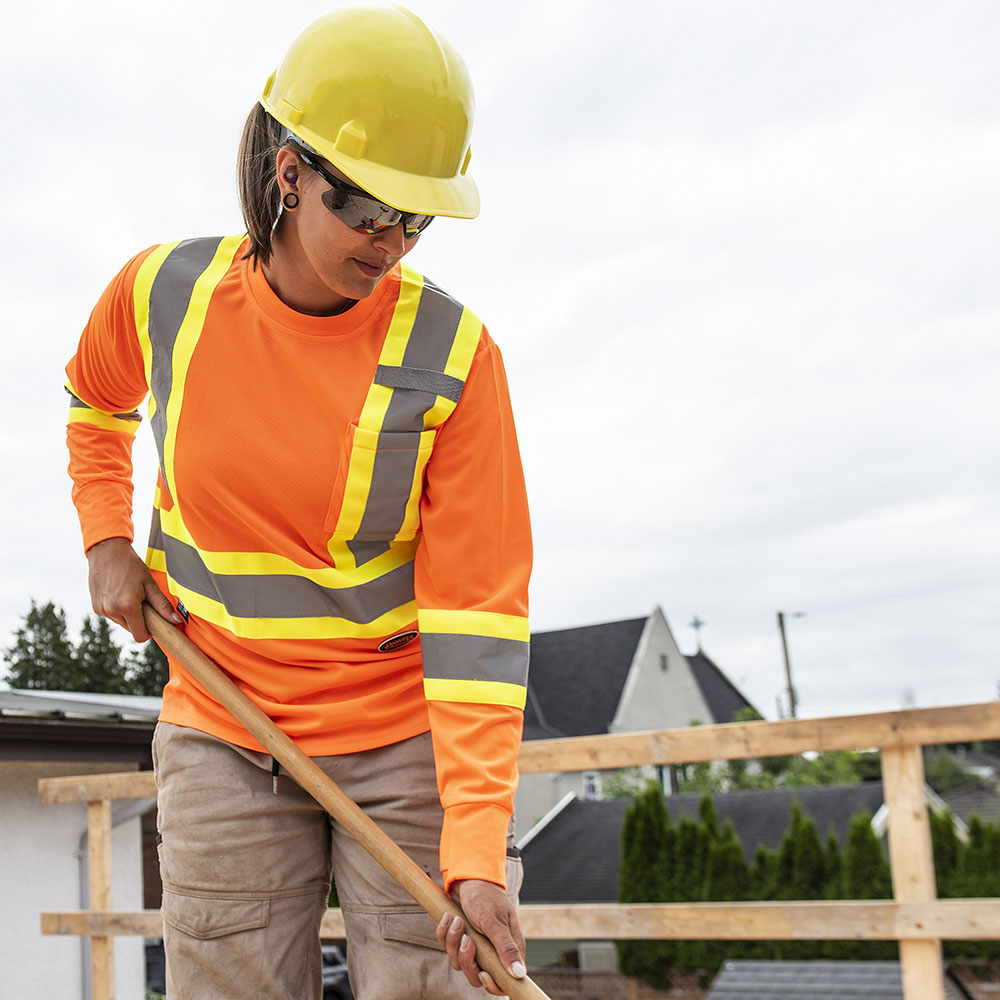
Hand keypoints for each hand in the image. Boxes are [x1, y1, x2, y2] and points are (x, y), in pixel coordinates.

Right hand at [87, 536, 181, 641]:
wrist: (107, 551)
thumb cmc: (130, 566)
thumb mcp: (150, 584)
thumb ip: (162, 606)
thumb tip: (175, 621)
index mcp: (126, 607)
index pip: (140, 636)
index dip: (149, 631)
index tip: (154, 620)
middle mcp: (111, 611)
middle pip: (132, 629)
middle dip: (139, 619)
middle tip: (142, 600)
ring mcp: (101, 610)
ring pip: (122, 623)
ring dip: (128, 614)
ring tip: (130, 594)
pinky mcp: (95, 607)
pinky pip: (112, 616)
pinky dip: (118, 609)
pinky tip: (120, 593)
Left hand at [436, 879, 525, 994]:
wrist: (468, 878)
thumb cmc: (486, 897)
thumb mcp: (495, 922)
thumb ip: (506, 949)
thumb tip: (519, 975)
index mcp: (508, 949)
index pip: (503, 982)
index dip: (492, 984)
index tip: (482, 973)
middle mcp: (493, 952)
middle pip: (478, 976)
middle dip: (467, 960)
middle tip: (467, 939)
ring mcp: (476, 947)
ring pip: (460, 964)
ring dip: (453, 943)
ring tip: (457, 921)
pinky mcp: (461, 940)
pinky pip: (448, 949)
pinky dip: (444, 935)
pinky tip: (449, 918)